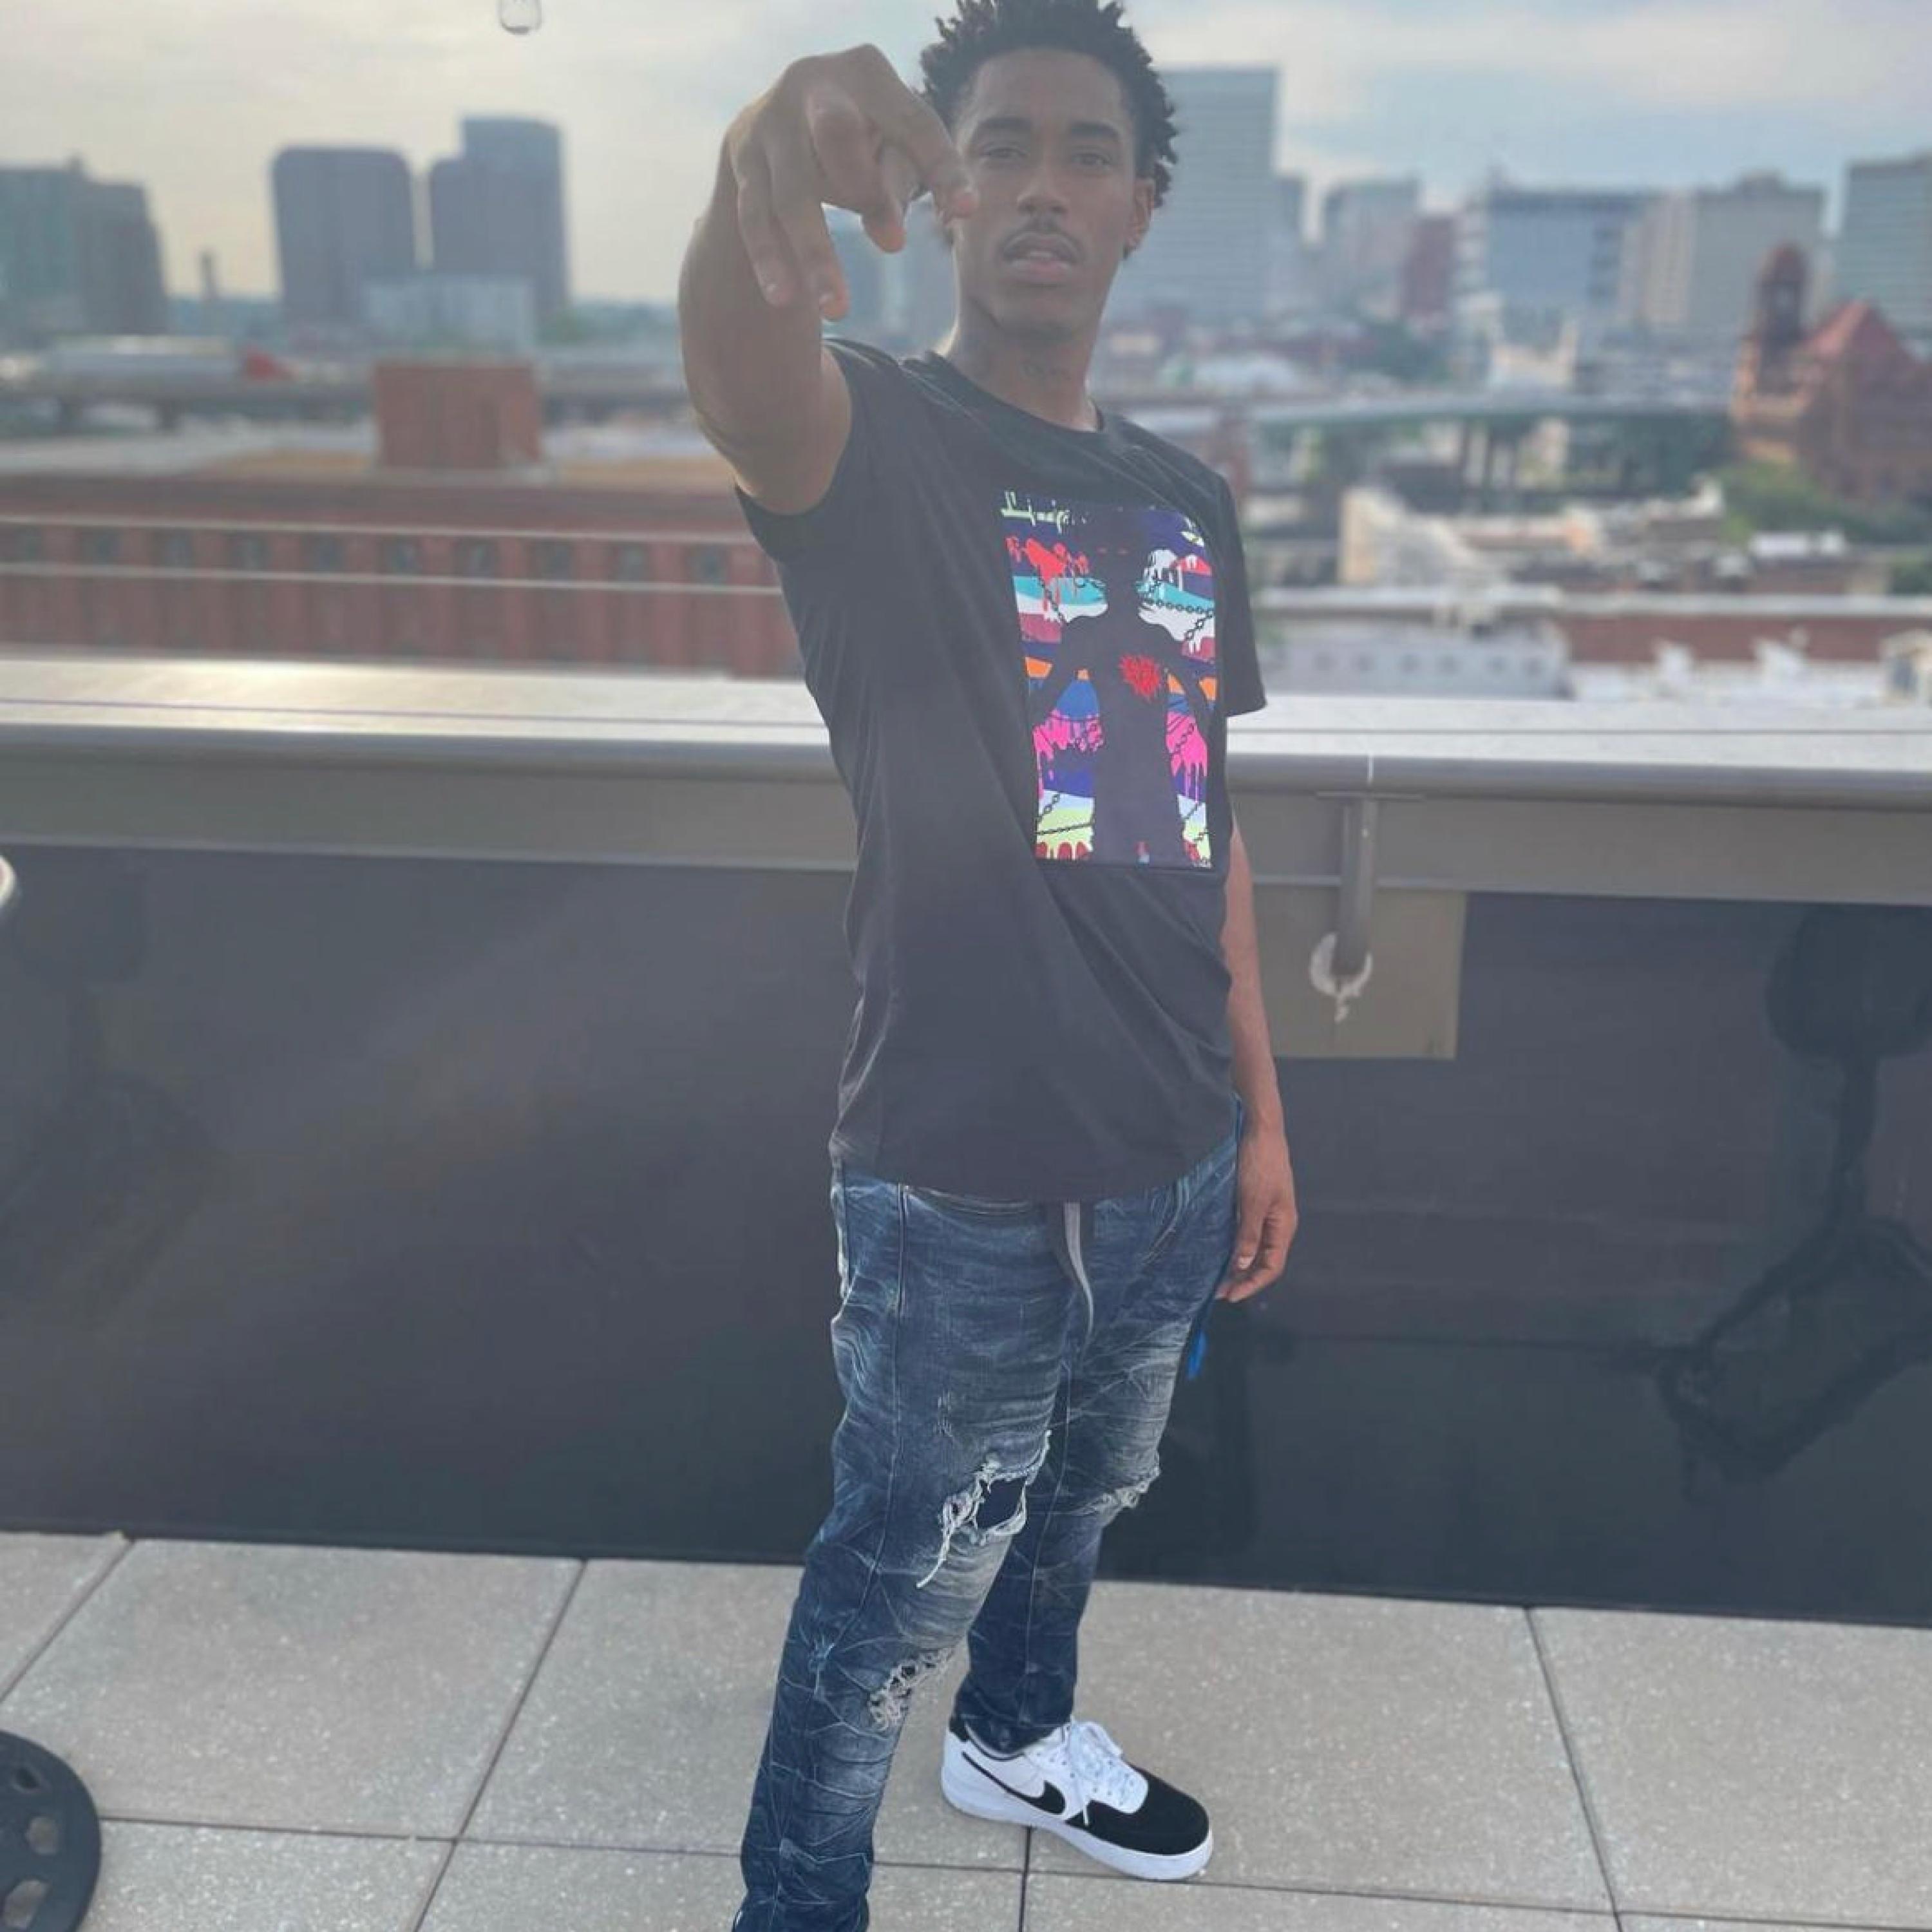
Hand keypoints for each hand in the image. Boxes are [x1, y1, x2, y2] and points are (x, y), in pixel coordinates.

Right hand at [725, 43, 979, 318]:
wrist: (780, 117)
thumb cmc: (861, 135)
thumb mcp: (892, 147)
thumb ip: (899, 181)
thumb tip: (891, 238)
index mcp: (866, 72)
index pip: (912, 123)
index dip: (941, 167)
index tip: (968, 211)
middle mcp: (810, 85)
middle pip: (835, 132)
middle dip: (863, 187)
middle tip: (895, 246)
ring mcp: (769, 124)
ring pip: (791, 193)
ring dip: (815, 254)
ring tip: (838, 310)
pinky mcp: (743, 162)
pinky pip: (755, 217)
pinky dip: (769, 259)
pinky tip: (784, 299)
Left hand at [1218, 1119, 1297, 1302]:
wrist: (1261, 1130)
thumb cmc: (1259, 1165)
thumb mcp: (1251, 1202)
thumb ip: (1248, 1235)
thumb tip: (1242, 1267)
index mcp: (1283, 1226)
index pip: (1271, 1267)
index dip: (1252, 1285)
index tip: (1230, 1296)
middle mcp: (1278, 1224)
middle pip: (1264, 1261)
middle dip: (1244, 1278)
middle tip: (1218, 1291)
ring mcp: (1268, 1213)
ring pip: (1255, 1248)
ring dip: (1239, 1264)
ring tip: (1218, 1276)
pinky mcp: (1257, 1202)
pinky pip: (1249, 1233)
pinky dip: (1236, 1246)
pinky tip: (1221, 1250)